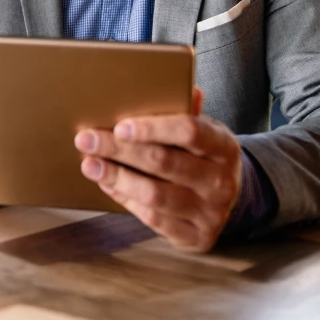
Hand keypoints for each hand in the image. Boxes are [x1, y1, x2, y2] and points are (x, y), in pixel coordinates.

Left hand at [74, 87, 241, 252]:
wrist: (232, 201)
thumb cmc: (205, 156)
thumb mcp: (205, 131)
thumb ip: (186, 109)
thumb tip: (174, 83)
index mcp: (224, 146)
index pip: (189, 130)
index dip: (153, 127)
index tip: (120, 124)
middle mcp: (220, 181)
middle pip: (164, 162)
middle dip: (120, 149)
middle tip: (87, 138)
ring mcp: (209, 212)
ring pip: (155, 195)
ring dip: (116, 177)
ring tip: (89, 163)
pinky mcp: (195, 237)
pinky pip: (153, 219)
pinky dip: (126, 199)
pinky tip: (107, 183)